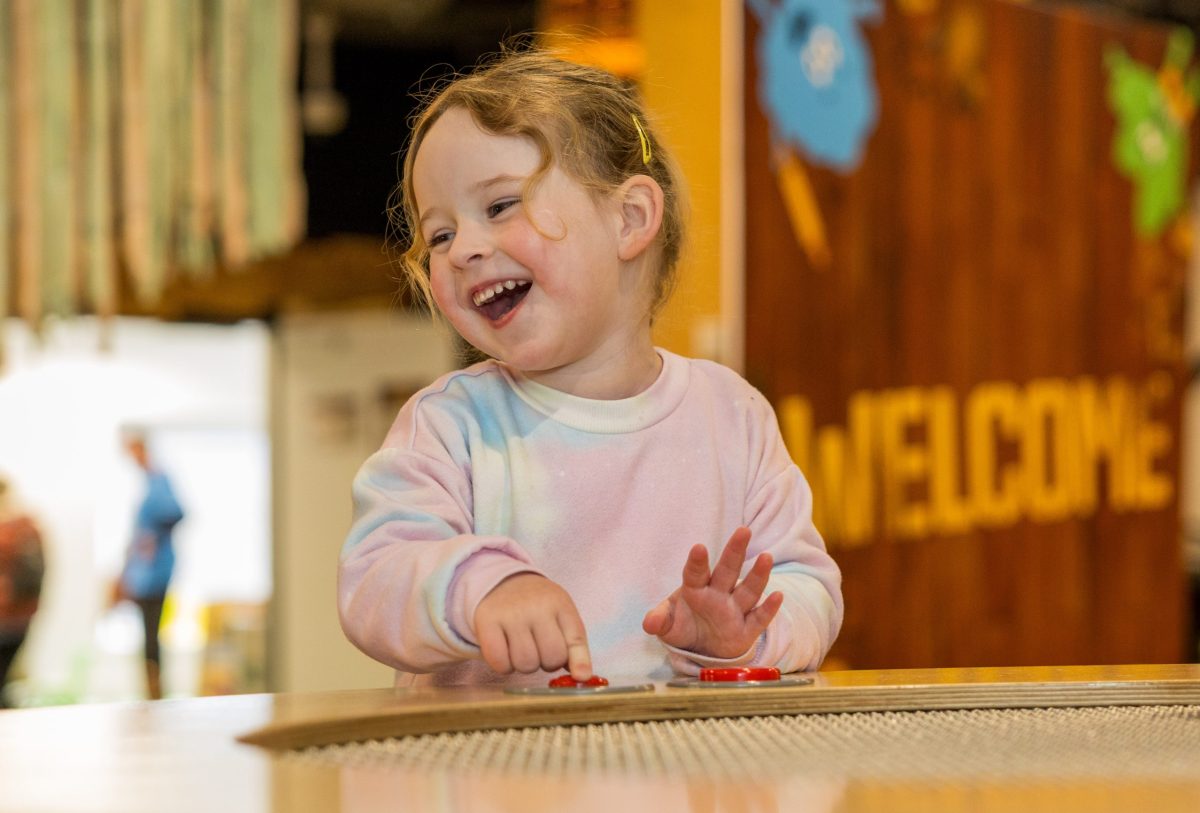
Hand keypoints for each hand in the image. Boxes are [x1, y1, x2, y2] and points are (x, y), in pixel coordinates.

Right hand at [473, 573, 592, 679]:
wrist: (502, 582)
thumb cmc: (537, 606)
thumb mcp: (561, 616)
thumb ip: (575, 646)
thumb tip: (583, 676)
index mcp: (559, 603)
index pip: (575, 638)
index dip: (580, 661)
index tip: (581, 675)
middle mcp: (536, 606)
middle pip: (551, 658)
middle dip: (547, 662)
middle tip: (540, 648)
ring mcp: (510, 613)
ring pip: (526, 664)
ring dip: (525, 665)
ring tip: (523, 648)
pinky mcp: (486, 621)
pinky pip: (500, 663)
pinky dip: (504, 666)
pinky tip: (505, 652)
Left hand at [642, 527, 782, 658]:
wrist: (703, 647)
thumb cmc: (684, 626)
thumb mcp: (669, 625)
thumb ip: (660, 621)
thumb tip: (649, 623)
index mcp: (696, 589)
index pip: (695, 573)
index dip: (697, 562)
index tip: (698, 548)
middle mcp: (718, 595)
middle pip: (727, 571)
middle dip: (734, 552)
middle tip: (743, 530)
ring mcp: (734, 610)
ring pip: (748, 590)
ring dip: (757, 575)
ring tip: (765, 557)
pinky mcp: (747, 630)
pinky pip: (759, 618)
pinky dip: (769, 609)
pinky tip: (778, 595)